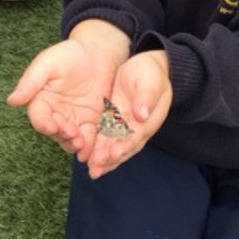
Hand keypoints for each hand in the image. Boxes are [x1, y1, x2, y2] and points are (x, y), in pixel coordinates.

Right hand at [7, 39, 117, 157]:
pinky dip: (91, 145)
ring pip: (70, 139)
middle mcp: (55, 114)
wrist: (98, 52)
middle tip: (73, 135)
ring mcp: (73, 120)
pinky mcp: (90, 122)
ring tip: (82, 144)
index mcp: (41, 101)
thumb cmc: (70, 54)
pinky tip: (94, 149)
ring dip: (75, 144)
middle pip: (55, 132)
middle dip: (63, 135)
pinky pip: (89, 137)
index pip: (39, 117)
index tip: (52, 126)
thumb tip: (11, 100)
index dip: (44, 123)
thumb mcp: (49, 62)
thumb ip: (31, 80)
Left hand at [85, 50, 172, 179]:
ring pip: (112, 147)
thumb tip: (143, 114)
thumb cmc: (151, 74)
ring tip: (92, 170)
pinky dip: (96, 150)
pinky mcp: (111, 123)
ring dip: (103, 160)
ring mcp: (123, 127)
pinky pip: (103, 140)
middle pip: (123, 147)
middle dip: (110, 159)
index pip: (137, 136)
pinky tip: (86, 158)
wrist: (144, 68)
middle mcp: (136, 129)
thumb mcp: (151, 81)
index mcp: (149, 120)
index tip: (115, 153)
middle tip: (97, 168)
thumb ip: (147, 96)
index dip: (126, 145)